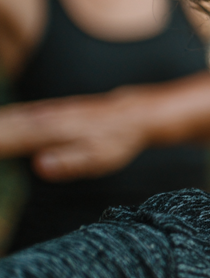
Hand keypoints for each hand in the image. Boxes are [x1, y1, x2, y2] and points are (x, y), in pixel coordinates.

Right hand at [0, 88, 151, 181]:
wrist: (130, 114)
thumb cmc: (115, 140)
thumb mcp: (100, 157)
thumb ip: (71, 162)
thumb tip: (40, 165)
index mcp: (46, 131)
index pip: (1, 140)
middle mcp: (35, 117)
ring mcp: (34, 112)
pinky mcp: (36, 113)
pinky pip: (5, 118)